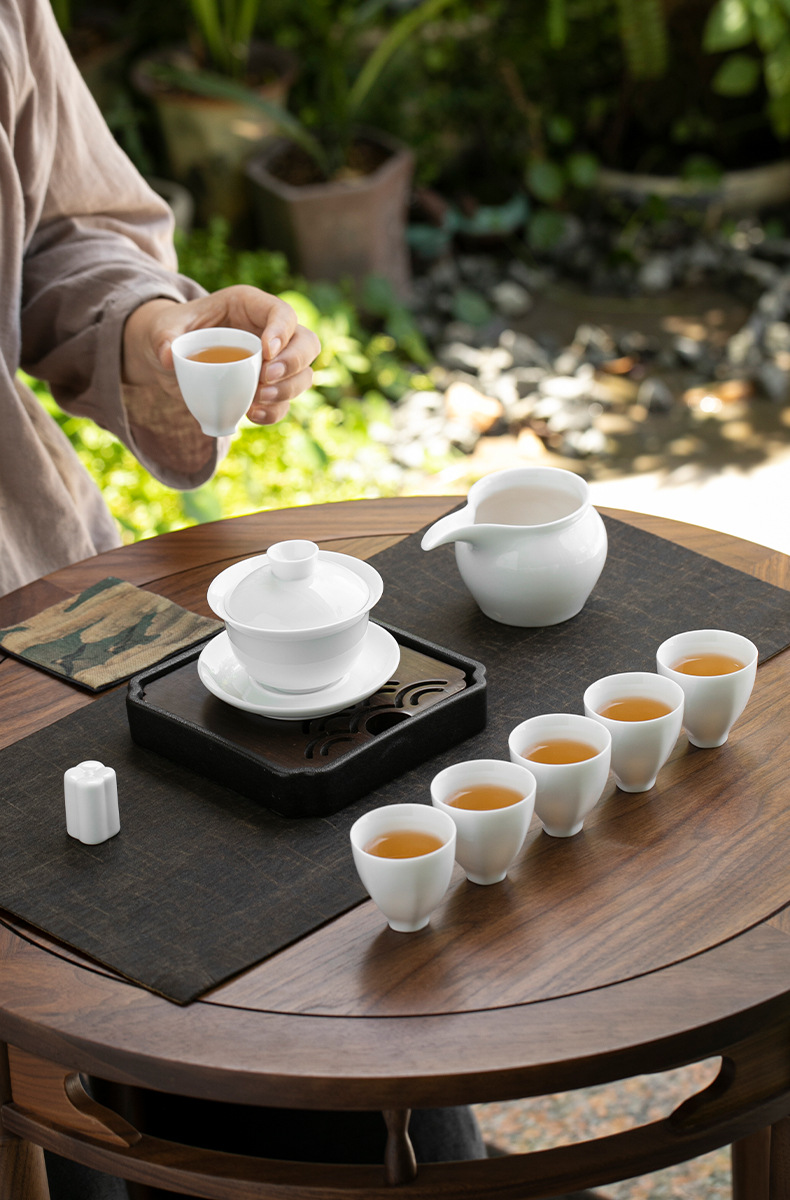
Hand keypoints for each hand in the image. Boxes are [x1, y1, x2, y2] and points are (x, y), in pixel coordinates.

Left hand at [123, 286, 320, 426]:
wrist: (169, 358)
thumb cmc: (171, 332)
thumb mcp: (161, 328)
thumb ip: (163, 337)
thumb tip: (167, 356)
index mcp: (250, 306)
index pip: (281, 313)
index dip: (282, 331)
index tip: (266, 351)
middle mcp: (269, 332)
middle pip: (306, 343)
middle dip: (294, 363)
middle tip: (267, 377)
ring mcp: (272, 362)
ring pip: (303, 374)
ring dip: (288, 390)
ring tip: (259, 399)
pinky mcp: (266, 388)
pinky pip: (284, 402)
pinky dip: (274, 411)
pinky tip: (252, 415)